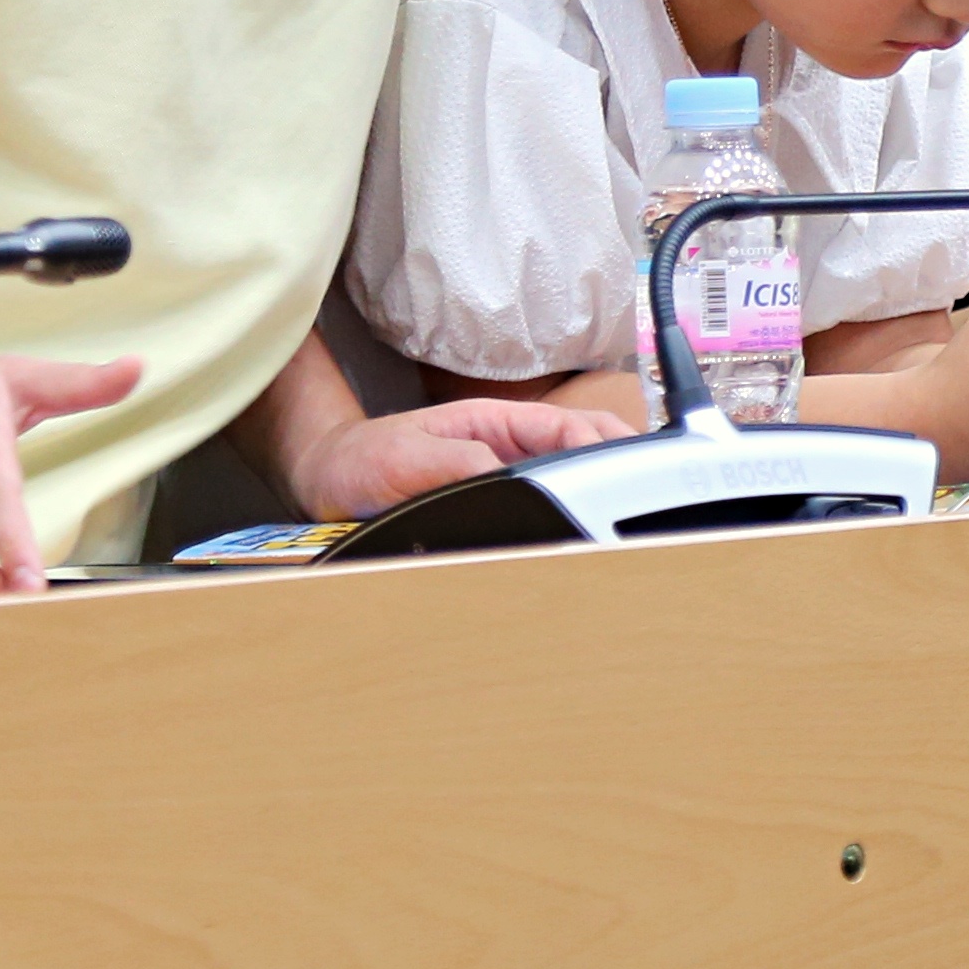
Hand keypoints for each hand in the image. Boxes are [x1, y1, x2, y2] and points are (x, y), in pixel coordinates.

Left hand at [281, 392, 619, 517]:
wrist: (323, 482)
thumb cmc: (358, 459)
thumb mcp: (407, 457)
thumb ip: (459, 464)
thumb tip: (510, 478)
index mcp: (493, 423)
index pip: (566, 428)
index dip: (600, 446)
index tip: (623, 471)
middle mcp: (501, 450)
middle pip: (576, 456)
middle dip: (612, 469)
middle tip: (645, 499)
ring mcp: (495, 480)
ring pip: (559, 486)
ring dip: (588, 499)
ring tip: (619, 526)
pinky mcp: (484, 510)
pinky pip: (532, 514)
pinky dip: (556, 525)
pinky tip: (571, 544)